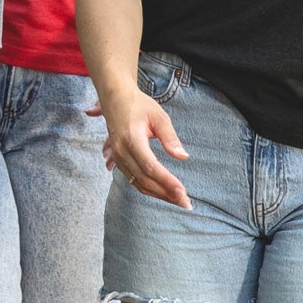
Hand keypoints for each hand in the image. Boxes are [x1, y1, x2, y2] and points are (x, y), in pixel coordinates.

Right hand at [99, 85, 190, 208]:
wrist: (115, 99)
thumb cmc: (139, 105)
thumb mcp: (159, 116)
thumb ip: (170, 137)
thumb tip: (183, 157)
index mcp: (132, 139)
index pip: (150, 166)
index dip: (167, 181)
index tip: (183, 192)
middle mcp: (122, 152)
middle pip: (145, 180)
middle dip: (166, 193)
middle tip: (186, 203)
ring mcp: (118, 158)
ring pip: (139, 184)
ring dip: (159, 194)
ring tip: (179, 201)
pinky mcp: (119, 161)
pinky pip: (134, 181)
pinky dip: (150, 189)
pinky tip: (164, 193)